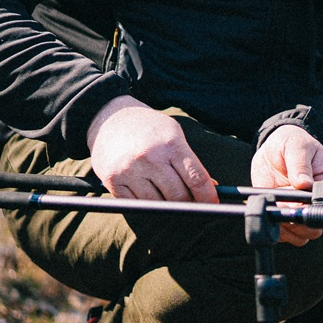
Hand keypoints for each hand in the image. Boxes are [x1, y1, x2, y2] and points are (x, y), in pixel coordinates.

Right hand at [86, 96, 218, 202]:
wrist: (109, 117)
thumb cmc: (148, 128)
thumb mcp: (173, 135)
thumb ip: (190, 162)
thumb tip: (209, 189)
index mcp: (170, 143)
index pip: (196, 178)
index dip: (208, 196)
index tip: (213, 204)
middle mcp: (150, 157)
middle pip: (178, 196)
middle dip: (188, 203)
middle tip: (191, 203)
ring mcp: (130, 170)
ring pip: (158, 204)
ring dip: (166, 205)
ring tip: (166, 194)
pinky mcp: (113, 181)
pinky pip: (137, 205)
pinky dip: (146, 204)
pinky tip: (147, 193)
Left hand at [252, 124, 322, 245]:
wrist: (276, 147)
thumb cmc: (293, 143)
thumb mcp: (298, 147)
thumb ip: (300, 165)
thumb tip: (304, 183)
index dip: (309, 206)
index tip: (296, 199)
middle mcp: (313, 202)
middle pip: (314, 227)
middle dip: (297, 220)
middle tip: (283, 205)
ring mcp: (298, 210)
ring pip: (300, 236)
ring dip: (286, 228)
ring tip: (275, 207)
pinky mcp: (283, 215)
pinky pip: (284, 234)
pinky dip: (276, 230)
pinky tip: (269, 214)